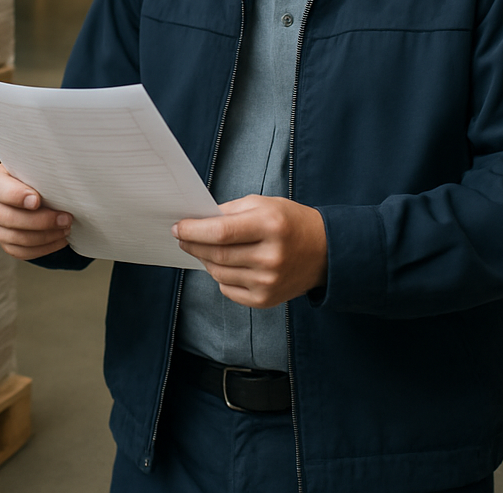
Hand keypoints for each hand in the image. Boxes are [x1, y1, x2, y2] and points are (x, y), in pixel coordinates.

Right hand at [0, 164, 73, 259]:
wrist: (38, 190)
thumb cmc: (38, 175)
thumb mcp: (36, 168)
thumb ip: (40, 172)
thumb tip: (61, 180)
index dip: (17, 196)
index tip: (37, 201)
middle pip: (9, 219)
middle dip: (41, 221)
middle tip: (65, 218)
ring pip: (17, 238)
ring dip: (46, 236)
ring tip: (66, 228)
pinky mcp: (6, 242)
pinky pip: (21, 252)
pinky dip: (44, 248)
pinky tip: (60, 240)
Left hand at [172, 196, 327, 307]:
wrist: (324, 252)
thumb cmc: (290, 223)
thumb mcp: (263, 204)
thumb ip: (230, 211)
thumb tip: (198, 220)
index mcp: (270, 226)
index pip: (221, 231)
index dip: (194, 230)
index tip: (178, 227)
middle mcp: (270, 256)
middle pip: (217, 254)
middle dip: (193, 244)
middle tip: (182, 237)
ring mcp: (268, 281)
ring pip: (219, 273)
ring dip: (204, 260)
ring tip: (203, 248)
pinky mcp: (266, 299)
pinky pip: (228, 289)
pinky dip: (219, 277)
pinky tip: (224, 264)